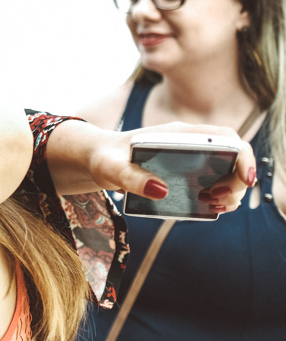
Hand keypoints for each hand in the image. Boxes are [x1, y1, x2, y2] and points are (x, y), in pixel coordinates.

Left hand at [85, 122, 254, 212]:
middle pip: (233, 157)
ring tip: (209, 204)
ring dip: (229, 192)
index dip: (242, 155)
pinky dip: (218, 197)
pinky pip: (214, 183)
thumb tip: (162, 190)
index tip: (243, 179)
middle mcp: (190, 143)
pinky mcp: (186, 173)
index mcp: (178, 134)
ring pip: (227, 172)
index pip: (225, 136)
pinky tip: (206, 206)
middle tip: (214, 199)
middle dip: (235, 181)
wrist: (96, 160)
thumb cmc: (104, 158)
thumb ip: (130, 178)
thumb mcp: (110, 168)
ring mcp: (191, 158)